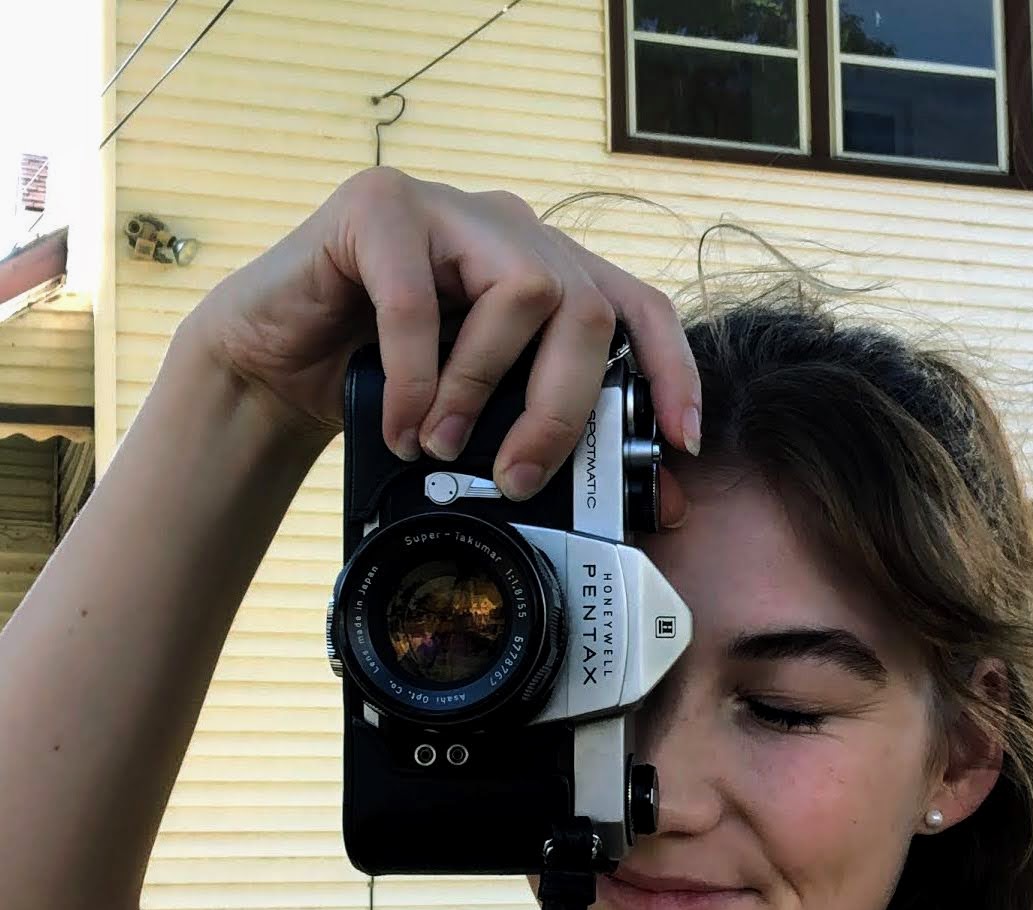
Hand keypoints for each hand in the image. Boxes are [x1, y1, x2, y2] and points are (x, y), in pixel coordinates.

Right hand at [181, 167, 700, 506]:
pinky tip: (399, 425)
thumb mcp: (482, 420)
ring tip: (437, 443)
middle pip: (586, 306)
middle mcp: (510, 229)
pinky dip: (416, 377)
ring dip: (483, 387)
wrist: (273, 365)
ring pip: (525, 291)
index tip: (680, 442)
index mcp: (546, 271)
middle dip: (562, 406)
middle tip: (518, 476)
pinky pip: (420, 297)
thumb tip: (654, 502)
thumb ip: (548, 435)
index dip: (670, 371)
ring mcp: (449, 207)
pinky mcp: (380, 205)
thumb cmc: (383, 391)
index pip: (637, 306)